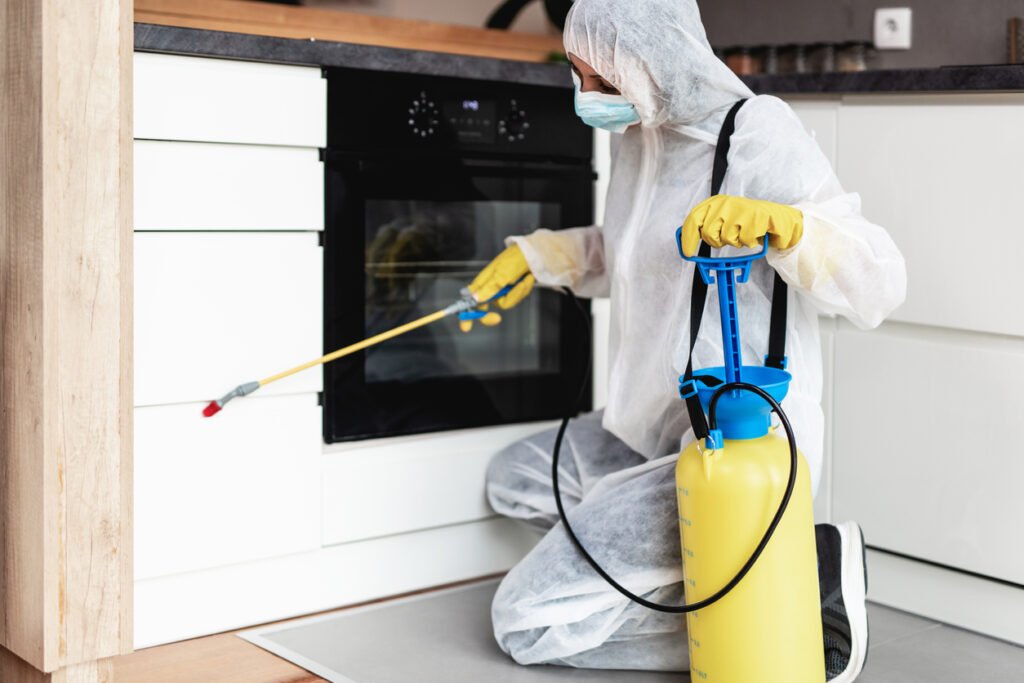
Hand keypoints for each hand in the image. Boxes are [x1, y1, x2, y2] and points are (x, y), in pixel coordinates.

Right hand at [460, 245, 534, 331]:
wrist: (533, 254)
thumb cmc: (513, 259)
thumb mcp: (501, 274)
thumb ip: (488, 288)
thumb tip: (474, 298)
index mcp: (482, 283)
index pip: (469, 300)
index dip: (466, 314)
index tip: (466, 327)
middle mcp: (490, 288)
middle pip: (485, 309)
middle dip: (491, 315)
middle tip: (497, 319)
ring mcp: (501, 291)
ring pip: (505, 304)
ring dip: (516, 293)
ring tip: (523, 280)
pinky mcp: (513, 291)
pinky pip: (516, 299)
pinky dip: (523, 290)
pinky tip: (527, 279)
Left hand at [679, 195, 803, 257]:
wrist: (776, 218)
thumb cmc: (746, 221)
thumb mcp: (723, 219)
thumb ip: (706, 226)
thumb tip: (685, 241)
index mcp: (715, 202)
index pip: (694, 219)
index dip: (688, 238)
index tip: (687, 252)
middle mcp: (725, 203)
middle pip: (708, 232)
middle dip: (717, 241)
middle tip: (727, 238)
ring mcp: (740, 209)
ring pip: (726, 238)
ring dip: (735, 241)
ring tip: (744, 232)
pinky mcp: (754, 218)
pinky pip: (743, 241)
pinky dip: (749, 242)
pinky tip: (754, 233)